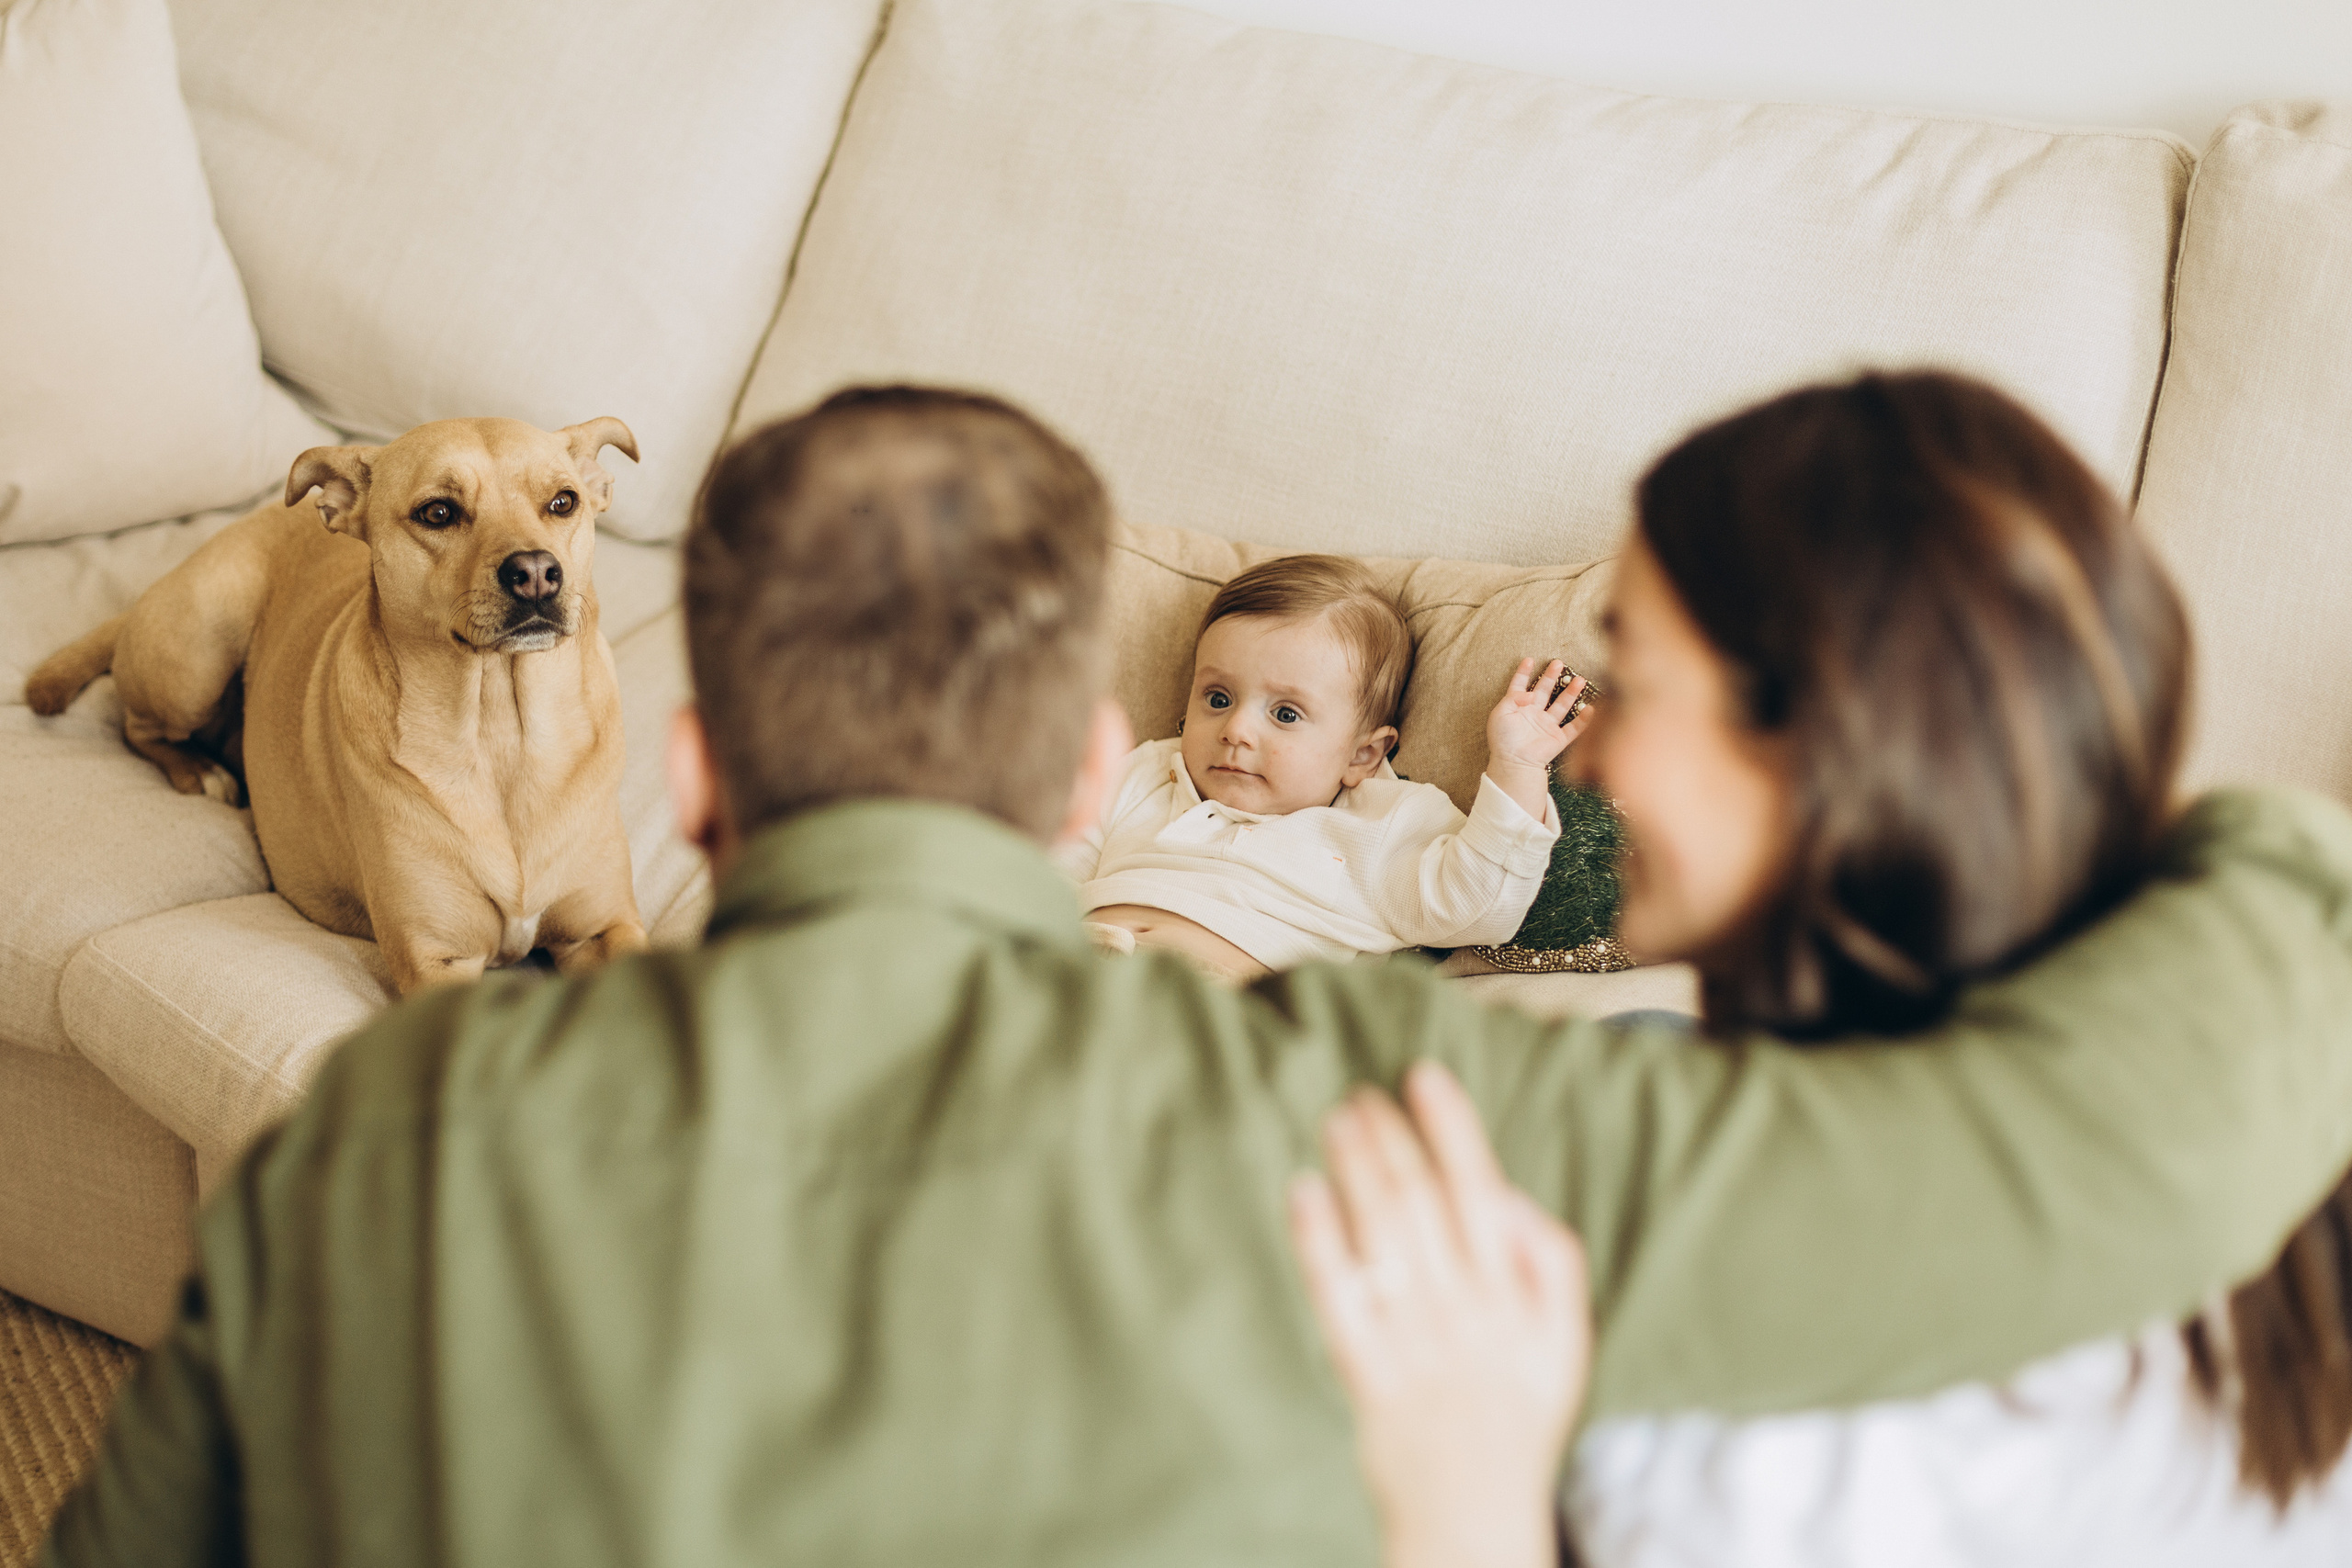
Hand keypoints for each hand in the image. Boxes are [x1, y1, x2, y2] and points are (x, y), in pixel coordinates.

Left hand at [1289, 1061, 1591, 1567]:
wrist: (1476, 1515)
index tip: (1424, 1077)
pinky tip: (1304, 1190)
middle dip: (1392, 1137)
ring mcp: (1413, 1341)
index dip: (1452, 1128)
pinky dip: (1320, 1238)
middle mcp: (1465, 1310)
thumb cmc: (1519, 1419)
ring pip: (1381, 1234)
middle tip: (1365, 1094)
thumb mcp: (1567, 1343)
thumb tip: (1515, 1197)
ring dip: (1357, 1167)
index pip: (1482, 1191)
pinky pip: (1339, 1294)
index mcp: (1516, 1298)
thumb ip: (1554, 1265)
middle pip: (1422, 1202)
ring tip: (1338, 1121)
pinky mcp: (1365, 1372)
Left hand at [1487, 659, 1592, 773]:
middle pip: (1544, 691)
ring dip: (1571, 692)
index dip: (1524, 673)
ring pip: (1561, 705)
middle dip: (1551, 676)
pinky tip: (1591, 708)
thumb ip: (1514, 698)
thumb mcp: (1500, 713)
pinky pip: (1573, 728)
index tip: (1529, 660)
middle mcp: (1533, 714)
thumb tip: (1530, 693)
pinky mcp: (1558, 739)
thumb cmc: (1503, 739)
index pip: (1520, 685)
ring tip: (1580, 679)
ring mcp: (1546, 726)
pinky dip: (1583, 720)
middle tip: (1558, 663)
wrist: (1513, 763)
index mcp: (1517, 707)